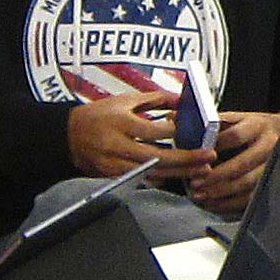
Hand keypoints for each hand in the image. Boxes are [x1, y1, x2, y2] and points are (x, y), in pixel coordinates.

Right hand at [68, 91, 203, 178]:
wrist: (71, 135)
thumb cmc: (100, 115)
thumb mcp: (125, 100)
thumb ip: (155, 99)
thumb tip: (182, 99)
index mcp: (121, 122)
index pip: (154, 131)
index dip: (176, 132)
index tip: (195, 132)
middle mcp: (118, 145)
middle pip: (157, 156)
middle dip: (186, 159)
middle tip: (207, 158)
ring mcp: (115, 164)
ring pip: (152, 172)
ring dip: (178, 172)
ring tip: (201, 170)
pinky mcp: (113, 176)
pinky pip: (142, 180)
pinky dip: (161, 178)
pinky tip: (179, 176)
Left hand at [189, 111, 279, 213]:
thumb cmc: (254, 126)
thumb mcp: (236, 117)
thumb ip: (209, 122)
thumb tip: (175, 119)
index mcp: (256, 125)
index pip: (235, 135)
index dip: (215, 147)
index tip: (197, 156)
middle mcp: (267, 145)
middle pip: (242, 163)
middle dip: (216, 176)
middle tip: (196, 183)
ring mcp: (271, 165)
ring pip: (247, 183)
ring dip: (222, 192)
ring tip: (201, 196)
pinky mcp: (270, 181)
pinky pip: (251, 197)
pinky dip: (231, 203)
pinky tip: (214, 203)